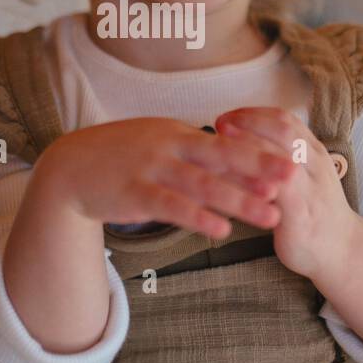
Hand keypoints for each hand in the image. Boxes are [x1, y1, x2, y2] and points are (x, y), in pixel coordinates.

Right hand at [35, 117, 298, 239]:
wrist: (69, 168)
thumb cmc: (120, 157)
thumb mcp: (158, 144)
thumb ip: (194, 152)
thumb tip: (235, 159)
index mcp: (178, 133)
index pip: (228, 142)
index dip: (261, 151)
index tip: (293, 158)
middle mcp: (169, 146)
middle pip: (222, 157)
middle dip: (260, 168)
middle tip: (294, 179)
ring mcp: (151, 168)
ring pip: (202, 185)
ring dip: (239, 200)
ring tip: (270, 215)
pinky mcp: (134, 193)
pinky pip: (171, 206)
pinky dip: (197, 217)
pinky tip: (220, 229)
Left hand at [213, 107, 357, 279]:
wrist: (341, 249)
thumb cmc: (313, 210)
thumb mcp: (305, 175)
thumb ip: (283, 156)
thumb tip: (245, 136)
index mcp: (314, 152)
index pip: (285, 120)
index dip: (254, 113)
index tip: (229, 115)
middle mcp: (316, 165)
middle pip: (283, 130)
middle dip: (249, 122)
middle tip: (220, 123)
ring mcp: (311, 190)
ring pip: (279, 157)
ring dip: (247, 146)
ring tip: (219, 144)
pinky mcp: (301, 216)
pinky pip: (276, 191)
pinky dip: (251, 180)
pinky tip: (228, 180)